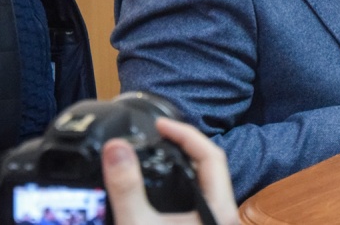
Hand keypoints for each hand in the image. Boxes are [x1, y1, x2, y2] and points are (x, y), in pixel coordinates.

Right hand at [102, 118, 239, 224]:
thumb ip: (128, 189)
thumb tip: (116, 148)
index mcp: (220, 208)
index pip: (212, 155)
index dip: (185, 134)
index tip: (159, 125)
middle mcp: (223, 213)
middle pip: (210, 164)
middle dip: (184, 143)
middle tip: (157, 133)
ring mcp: (214, 221)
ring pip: (204, 181)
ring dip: (183, 163)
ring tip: (158, 150)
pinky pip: (197, 195)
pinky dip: (180, 182)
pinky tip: (161, 182)